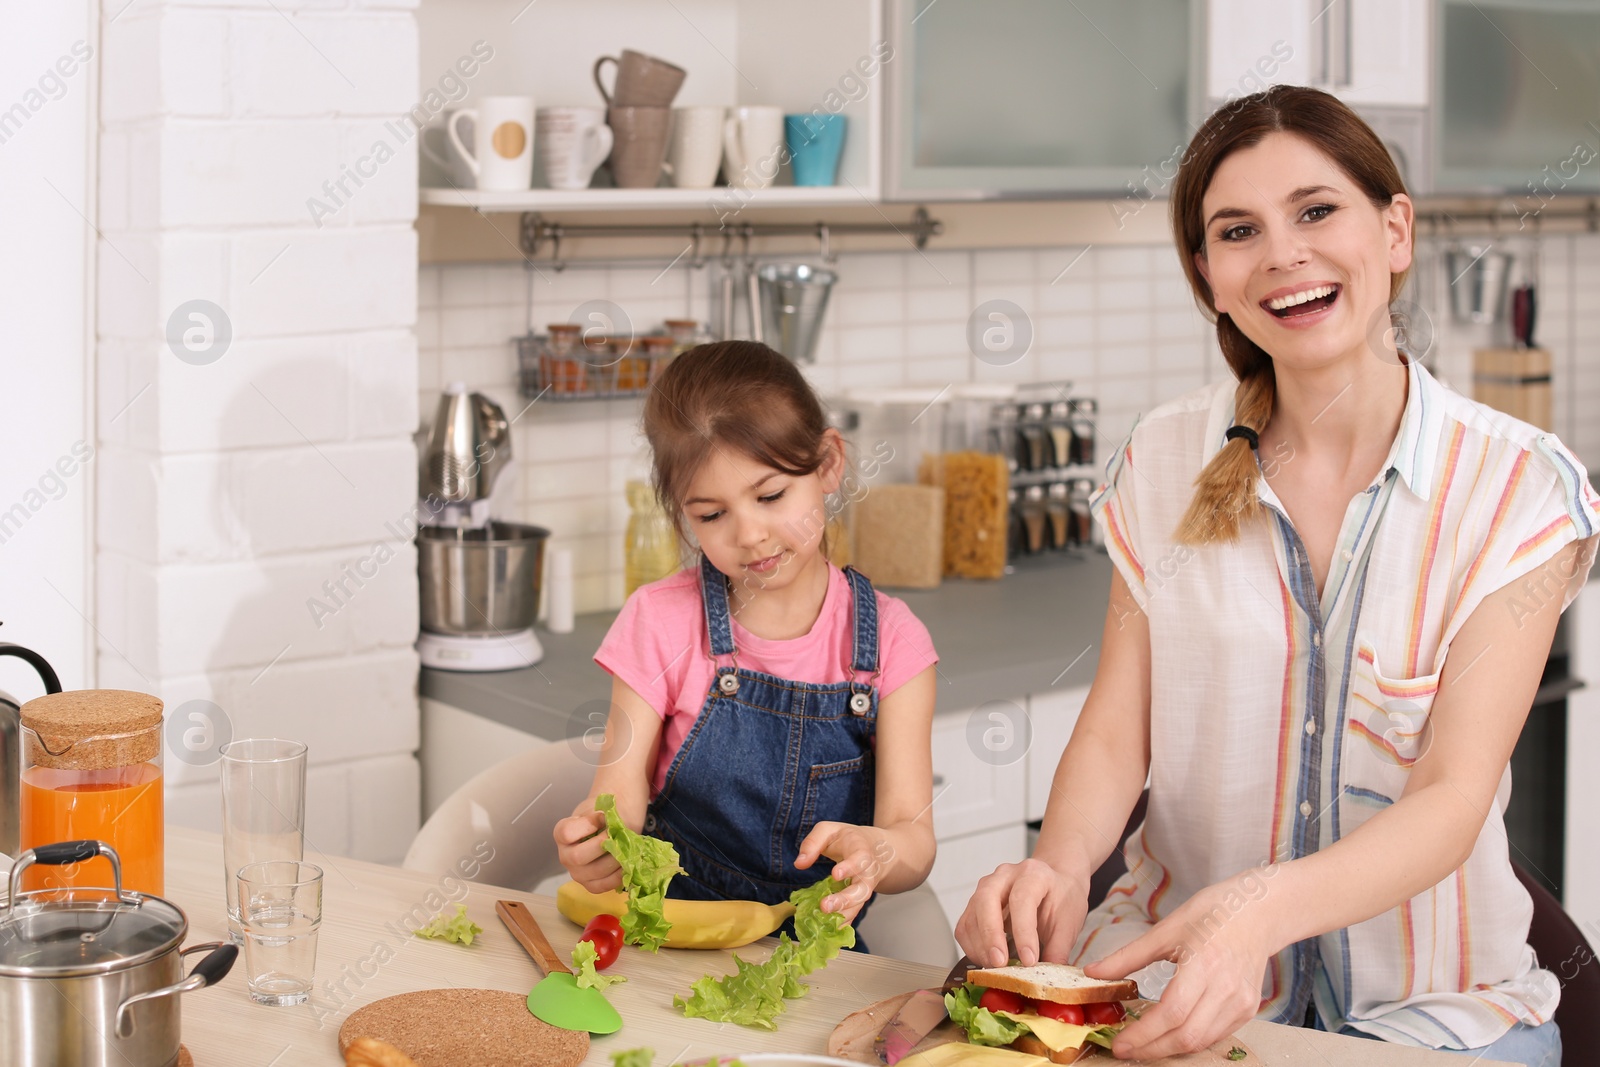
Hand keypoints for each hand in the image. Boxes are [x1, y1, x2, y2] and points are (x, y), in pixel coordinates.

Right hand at [553, 810, 620, 892]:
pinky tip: (628, 863)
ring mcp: (577, 873)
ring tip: (626, 848)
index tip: (603, 817)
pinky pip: (604, 885)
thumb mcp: (602, 809)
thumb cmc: (605, 816)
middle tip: (618, 836)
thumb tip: (612, 827)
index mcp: (562, 834)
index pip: (566, 833)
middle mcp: (565, 856)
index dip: (587, 825)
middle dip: (603, 845)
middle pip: (578, 857)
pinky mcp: (591, 885)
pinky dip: (618, 875)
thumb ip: (606, 816)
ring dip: (614, 860)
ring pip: (595, 872)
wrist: (611, 826)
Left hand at [794, 821, 888, 921]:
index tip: (835, 874)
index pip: (859, 859)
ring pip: (858, 906)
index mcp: (861, 851)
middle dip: (845, 899)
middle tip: (825, 906)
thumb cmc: (849, 838)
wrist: (879, 850)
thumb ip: (813, 842)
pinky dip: (843, 924)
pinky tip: (830, 933)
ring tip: (824, 924)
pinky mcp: (859, 900)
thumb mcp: (830, 830)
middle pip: (862, 889)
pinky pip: (854, 914)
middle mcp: (867, 873)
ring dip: (842, 916)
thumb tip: (799, 864)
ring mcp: (865, 889)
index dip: (849, 867)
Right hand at [955, 857, 1089, 967]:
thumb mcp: (1069, 922)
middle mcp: (1004, 876)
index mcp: (1033, 874)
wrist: (1054, 885)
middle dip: (991, 936)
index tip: (1029, 960)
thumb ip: (1057, 949)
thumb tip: (1044, 978)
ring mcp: (986, 888)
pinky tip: (988, 961)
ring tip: (998, 968)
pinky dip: (972, 948)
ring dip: (980, 947)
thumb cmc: (1061, 899)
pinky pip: (964, 928)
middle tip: (1001, 963)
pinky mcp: (975, 905)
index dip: (1023, 932)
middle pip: (986, 900)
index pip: (1021, 900)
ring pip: (971, 916)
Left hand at [1083, 875, 1273, 1058]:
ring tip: (1143, 1044)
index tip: (1120, 1043)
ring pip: (1202, 1041)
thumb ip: (1127, 957)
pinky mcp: (1247, 1010)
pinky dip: (1190, 1040)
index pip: (1172, 1013)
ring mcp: (1241, 1003)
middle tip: (1125, 1050)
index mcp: (1203, 965)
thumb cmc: (1210, 914)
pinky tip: (1170, 1035)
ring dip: (1170, 1048)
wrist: (1256, 912)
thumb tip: (1092, 972)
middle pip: (1187, 1036)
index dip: (1144, 1034)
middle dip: (1152, 1049)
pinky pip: (1215, 1035)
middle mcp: (1226, 989)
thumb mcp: (1165, 930)